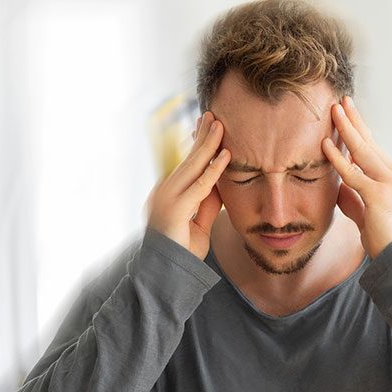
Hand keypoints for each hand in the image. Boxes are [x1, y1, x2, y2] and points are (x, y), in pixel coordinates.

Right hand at [146, 111, 230, 259]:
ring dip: (208, 144)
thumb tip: (219, 184)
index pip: (185, 165)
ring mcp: (167, 199)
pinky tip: (226, 156)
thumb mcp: (199, 224)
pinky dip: (215, 170)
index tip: (207, 129)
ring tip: (220, 125)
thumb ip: (208, 204)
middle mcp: (165, 192)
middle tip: (213, 115)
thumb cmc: (182, 252)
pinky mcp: (175, 209)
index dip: (198, 146)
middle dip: (202, 136)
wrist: (166, 274)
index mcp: (168, 194)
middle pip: (188, 159)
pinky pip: (201, 186)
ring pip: (193, 166)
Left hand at [322, 96, 391, 258]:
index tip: (348, 115)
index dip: (360, 132)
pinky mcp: (379, 195)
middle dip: (354, 121)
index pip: (374, 150)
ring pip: (363, 151)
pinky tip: (326, 144)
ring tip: (334, 111)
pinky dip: (338, 158)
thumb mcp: (366, 216)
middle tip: (342, 101)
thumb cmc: (385, 241)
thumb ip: (354, 200)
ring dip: (347, 129)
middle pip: (370, 143)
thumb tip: (339, 188)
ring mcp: (389, 184)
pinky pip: (353, 173)